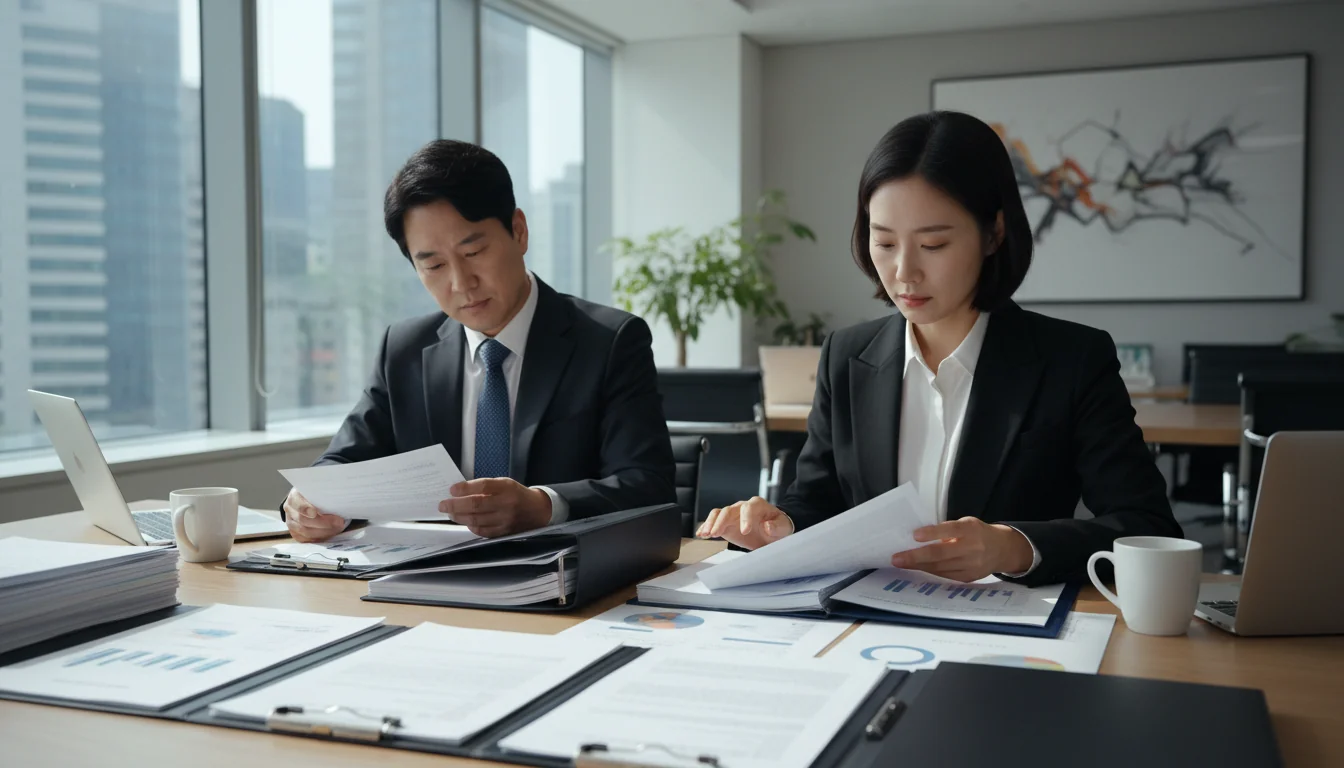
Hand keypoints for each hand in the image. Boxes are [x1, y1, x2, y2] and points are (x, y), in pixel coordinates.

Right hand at [282, 488, 347, 542]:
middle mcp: (290, 509)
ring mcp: (290, 522)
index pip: (297, 503)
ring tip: (337, 528)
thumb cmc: (318, 495)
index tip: (315, 513)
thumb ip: (324, 495)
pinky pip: (305, 539)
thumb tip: (338, 501)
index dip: (305, 509)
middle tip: (339, 522)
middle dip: (323, 523)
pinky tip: (329, 534)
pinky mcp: (294, 532)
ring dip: (323, 532)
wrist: (311, 501)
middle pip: (303, 520)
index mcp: (294, 496)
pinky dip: (318, 538)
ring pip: (305, 531)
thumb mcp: (320, 491)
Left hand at [439, 478, 551, 536]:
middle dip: (455, 505)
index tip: (452, 489)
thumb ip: (485, 487)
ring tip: (450, 513)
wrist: (537, 511)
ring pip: (476, 520)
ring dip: (459, 516)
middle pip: (476, 505)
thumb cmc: (516, 495)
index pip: (483, 487)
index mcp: (507, 488)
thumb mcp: (504, 484)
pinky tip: (464, 521)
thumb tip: (460, 491)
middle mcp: (506, 504)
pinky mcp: (503, 533)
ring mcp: (505, 520)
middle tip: (443, 504)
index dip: (465, 488)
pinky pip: (482, 531)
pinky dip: (470, 526)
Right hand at [695, 496, 794, 549]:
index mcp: (758, 505)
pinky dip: (706, 527)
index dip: (746, 518)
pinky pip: (714, 522)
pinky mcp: (726, 524)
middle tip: (716, 533)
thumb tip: (767, 526)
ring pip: (718, 514)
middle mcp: (742, 507)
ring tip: (706, 534)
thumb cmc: (778, 527)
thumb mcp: (783, 527)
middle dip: (721, 521)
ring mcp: (732, 515)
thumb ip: (777, 526)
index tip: (745, 531)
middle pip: (728, 510)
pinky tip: (701, 534)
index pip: (749, 508)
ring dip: (710, 523)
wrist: (772, 533)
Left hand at [888, 517, 1033, 581]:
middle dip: (916, 556)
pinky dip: (929, 571)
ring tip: (902, 563)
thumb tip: (920, 537)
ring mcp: (971, 565)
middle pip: (941, 554)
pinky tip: (917, 568)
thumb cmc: (978, 533)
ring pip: (940, 567)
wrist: (1002, 550)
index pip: (950, 530)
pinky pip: (944, 575)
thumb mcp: (966, 523)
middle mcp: (972, 548)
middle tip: (897, 558)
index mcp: (971, 530)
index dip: (932, 533)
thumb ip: (947, 529)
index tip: (914, 535)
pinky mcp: (968, 577)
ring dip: (918, 566)